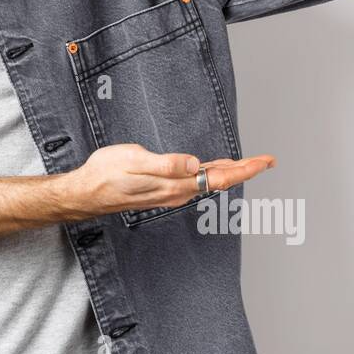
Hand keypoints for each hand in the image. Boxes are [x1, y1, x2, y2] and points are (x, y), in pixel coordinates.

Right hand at [63, 142, 274, 217]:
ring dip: (231, 171)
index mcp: (174, 185)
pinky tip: (215, 167)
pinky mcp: (162, 188)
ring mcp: (170, 191)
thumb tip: (194, 163)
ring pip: (209, 181)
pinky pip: (196, 181)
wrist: (86, 193)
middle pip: (219, 180)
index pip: (218, 178)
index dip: (244, 169)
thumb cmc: (105, 175)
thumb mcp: (133, 161)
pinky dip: (212, 172)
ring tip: (250, 163)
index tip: (264, 161)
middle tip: (268, 160)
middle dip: (245, 169)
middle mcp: (177, 191)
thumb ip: (165, 164)